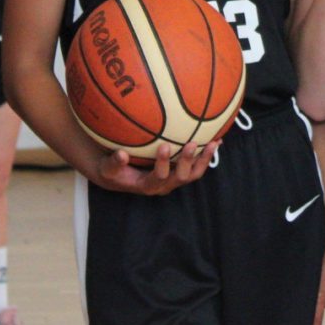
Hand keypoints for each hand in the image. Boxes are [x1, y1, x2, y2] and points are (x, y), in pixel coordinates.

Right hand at [93, 141, 216, 195]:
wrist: (122, 177)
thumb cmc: (114, 172)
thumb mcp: (107, 170)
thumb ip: (113, 164)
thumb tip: (121, 154)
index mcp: (148, 185)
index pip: (159, 177)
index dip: (163, 164)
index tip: (164, 146)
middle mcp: (165, 185)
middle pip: (181, 177)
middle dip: (188, 161)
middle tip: (191, 143)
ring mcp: (174, 179)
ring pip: (194, 173)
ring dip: (204, 159)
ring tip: (214, 143)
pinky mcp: (180, 172)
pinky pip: (197, 165)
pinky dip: (207, 154)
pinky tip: (217, 139)